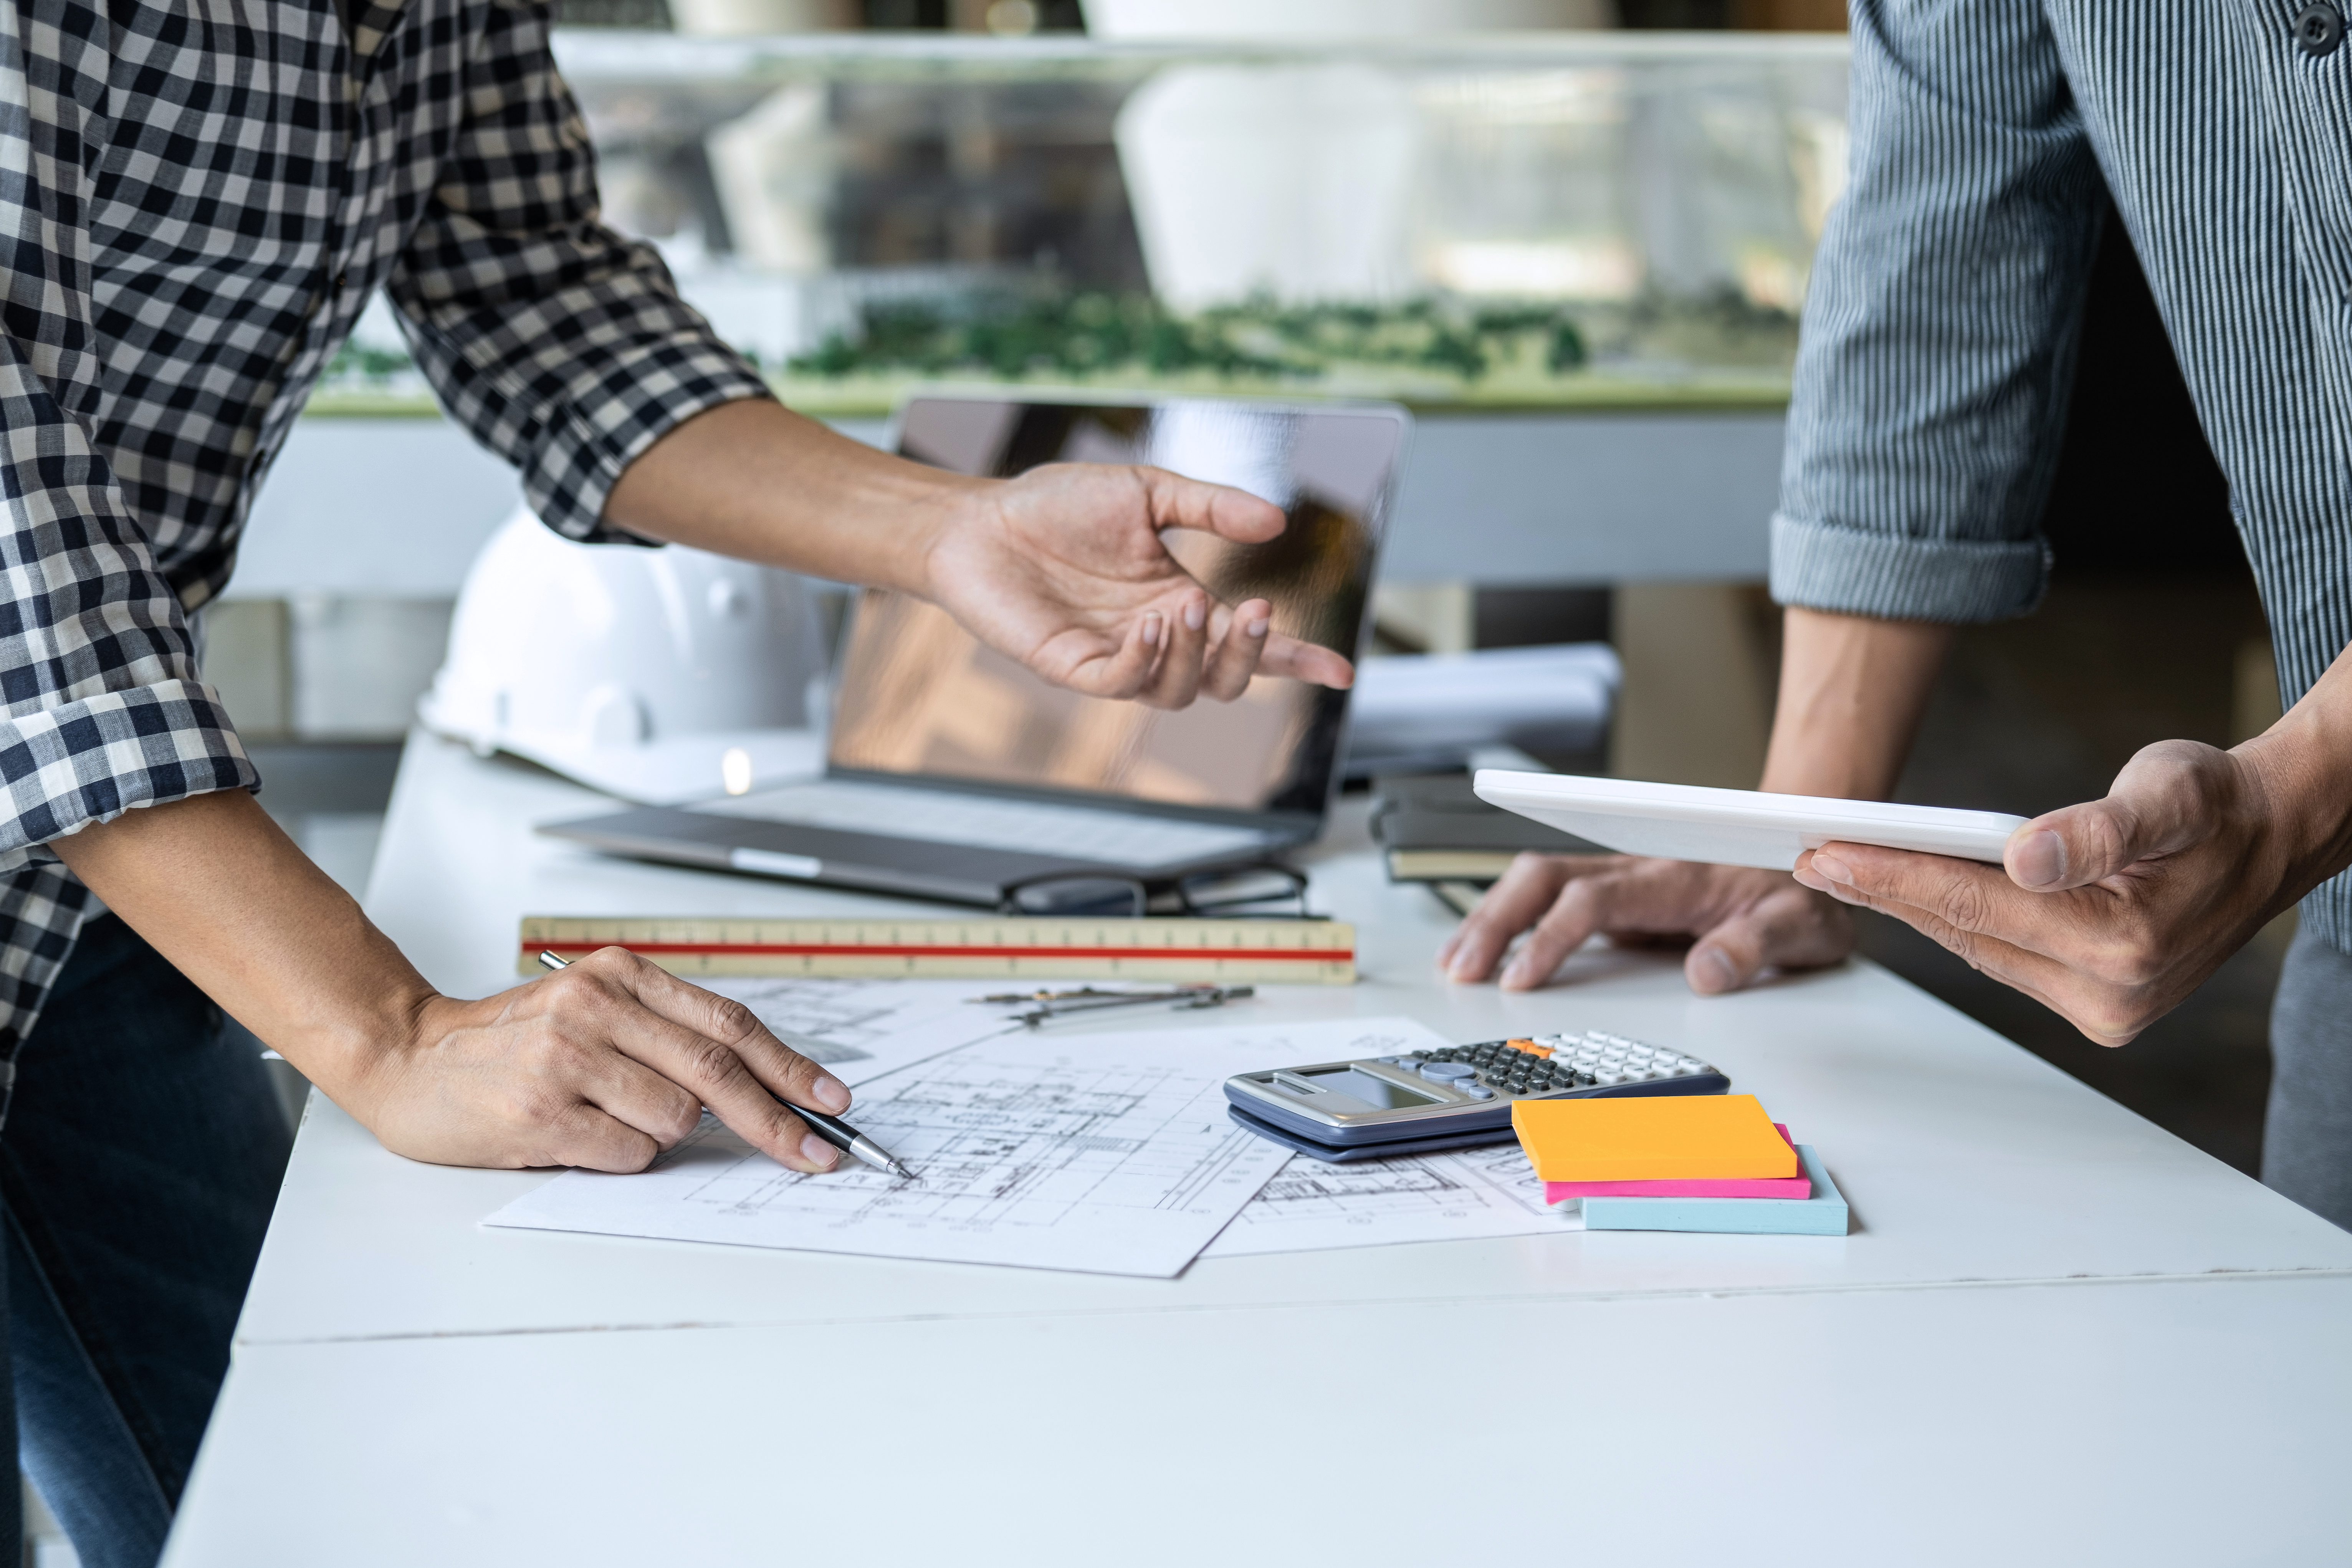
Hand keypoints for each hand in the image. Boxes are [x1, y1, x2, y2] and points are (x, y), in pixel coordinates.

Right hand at [355, 946, 851, 1172]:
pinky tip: (578, 1136)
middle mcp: (597, 1008)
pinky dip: (621, 1157)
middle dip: (777, 1119)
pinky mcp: (541, 1111)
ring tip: (606, 1117)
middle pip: (718, 1070)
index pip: (729, 1022)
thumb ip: (665, 1034)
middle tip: (815, 1154)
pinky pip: (627, 1153)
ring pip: (675, 1119)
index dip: (789, 1065)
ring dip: (661, 1136)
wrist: (408, 1059)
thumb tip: (759, 1086)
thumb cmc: (510, 1043)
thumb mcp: (593, 1011)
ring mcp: (567, 1059)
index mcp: (619, 976)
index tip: (831, 1100)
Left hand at [923, 462, 1355, 707]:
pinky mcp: (1069, 666)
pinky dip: (1144, 662)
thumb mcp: (1147, 492)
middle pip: (1222, 681)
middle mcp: (1152, 638)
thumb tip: (1276, 524)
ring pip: (1177, 691)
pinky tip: (1148, 624)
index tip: (1341, 673)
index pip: (1247, 643)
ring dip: (1194, 654)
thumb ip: (1211, 506)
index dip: (1295, 661)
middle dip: (1247, 655)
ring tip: (1186, 605)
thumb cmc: (1054, 506)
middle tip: (1251, 610)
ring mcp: (1112, 657)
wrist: (979, 518)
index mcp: (1178, 602)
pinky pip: (1120, 684)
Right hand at [1437, 852, 1854, 992]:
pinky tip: (1485, 946)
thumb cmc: (1797, 888)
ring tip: (1456, 961)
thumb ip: (1758, 946)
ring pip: (1536, 880)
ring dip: (1491, 916)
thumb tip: (1706, 973)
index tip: (1521, 978)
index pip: (1593, 900)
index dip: (1551, 937)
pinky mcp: (1615, 896)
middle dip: (1496, 921)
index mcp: (1672, 876)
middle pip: (1544, 877)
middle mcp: (1635, 868)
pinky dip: (1508, 918)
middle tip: (1464, 970)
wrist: (1803, 847)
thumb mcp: (1800, 924)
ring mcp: (1620, 879)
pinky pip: (1547, 897)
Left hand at [1791, 738, 2338, 1043]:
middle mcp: (2112, 994)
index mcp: (2128, 943)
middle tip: (1808, 857)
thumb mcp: (2173, 793)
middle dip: (1884, 893)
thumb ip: (2101, 828)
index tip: (1825, 854)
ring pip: (1979, 948)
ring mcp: (2102, 1009)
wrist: (2269, 840)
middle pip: (1968, 932)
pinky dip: (1954, 922)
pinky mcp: (2094, 1006)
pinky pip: (2003, 956)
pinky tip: (1908, 892)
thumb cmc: (2219, 807)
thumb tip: (2028, 857)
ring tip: (1841, 869)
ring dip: (1910, 909)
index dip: (1896, 875)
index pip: (1980, 905)